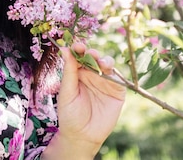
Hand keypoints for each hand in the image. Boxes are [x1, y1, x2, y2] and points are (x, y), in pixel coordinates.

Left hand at [42, 42, 125, 158]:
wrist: (82, 136)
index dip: (78, 49)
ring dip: (104, 60)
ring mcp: (105, 81)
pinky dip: (115, 73)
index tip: (76, 45)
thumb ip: (68, 72)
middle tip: (88, 52)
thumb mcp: (67, 92)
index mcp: (77, 73)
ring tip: (100, 62)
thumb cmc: (70, 114)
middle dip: (92, 53)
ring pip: (107, 65)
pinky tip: (109, 71)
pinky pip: (118, 78)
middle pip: (94, 58)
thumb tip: (64, 49)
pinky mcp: (117, 91)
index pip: (79, 56)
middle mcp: (92, 74)